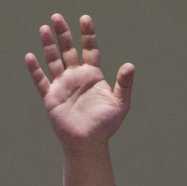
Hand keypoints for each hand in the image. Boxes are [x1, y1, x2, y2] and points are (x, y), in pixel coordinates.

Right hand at [25, 13, 133, 151]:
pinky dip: (35, 69)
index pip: (90, 50)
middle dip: (63, 34)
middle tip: (57, 16)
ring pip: (54, 60)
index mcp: (93, 77)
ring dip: (49, 45)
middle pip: (69, 50)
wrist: (89, 142)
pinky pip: (41, 80)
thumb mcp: (120, 103)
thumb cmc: (106, 125)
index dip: (88, 35)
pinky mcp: (51, 97)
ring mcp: (63, 86)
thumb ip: (124, 84)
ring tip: (44, 28)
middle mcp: (77, 78)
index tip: (85, 19)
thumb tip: (130, 65)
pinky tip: (31, 56)